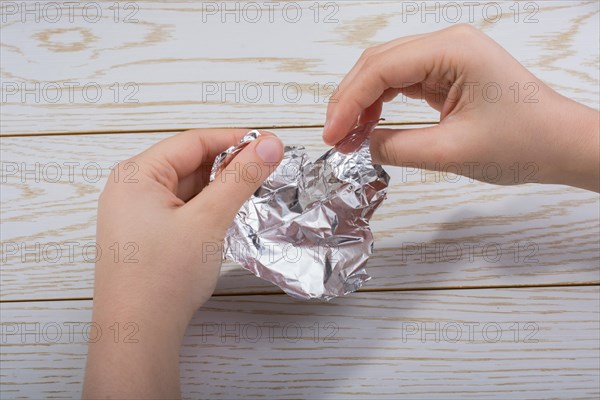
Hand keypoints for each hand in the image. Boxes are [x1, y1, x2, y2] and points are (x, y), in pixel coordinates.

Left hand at [83, 129, 282, 398]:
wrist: (138, 335)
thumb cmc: (163, 277)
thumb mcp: (209, 219)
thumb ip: (241, 178)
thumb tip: (269, 143)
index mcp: (136, 174)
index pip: (193, 141)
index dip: (234, 139)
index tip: (268, 144)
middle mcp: (130, 189)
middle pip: (189, 163)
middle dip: (229, 166)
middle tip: (267, 170)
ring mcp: (135, 214)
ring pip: (187, 188)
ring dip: (219, 188)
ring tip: (252, 193)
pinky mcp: (145, 236)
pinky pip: (181, 209)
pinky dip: (206, 208)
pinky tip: (227, 214)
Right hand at [323, 24, 598, 191]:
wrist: (560, 146)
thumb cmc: (523, 143)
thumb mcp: (453, 152)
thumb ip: (398, 148)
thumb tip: (362, 144)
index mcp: (452, 50)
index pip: (381, 69)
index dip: (348, 102)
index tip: (332, 135)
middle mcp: (447, 44)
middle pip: (377, 63)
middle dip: (349, 100)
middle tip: (333, 137)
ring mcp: (446, 57)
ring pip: (385, 72)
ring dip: (360, 102)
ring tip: (346, 136)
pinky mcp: (446, 73)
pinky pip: (401, 83)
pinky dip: (379, 104)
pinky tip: (367, 126)